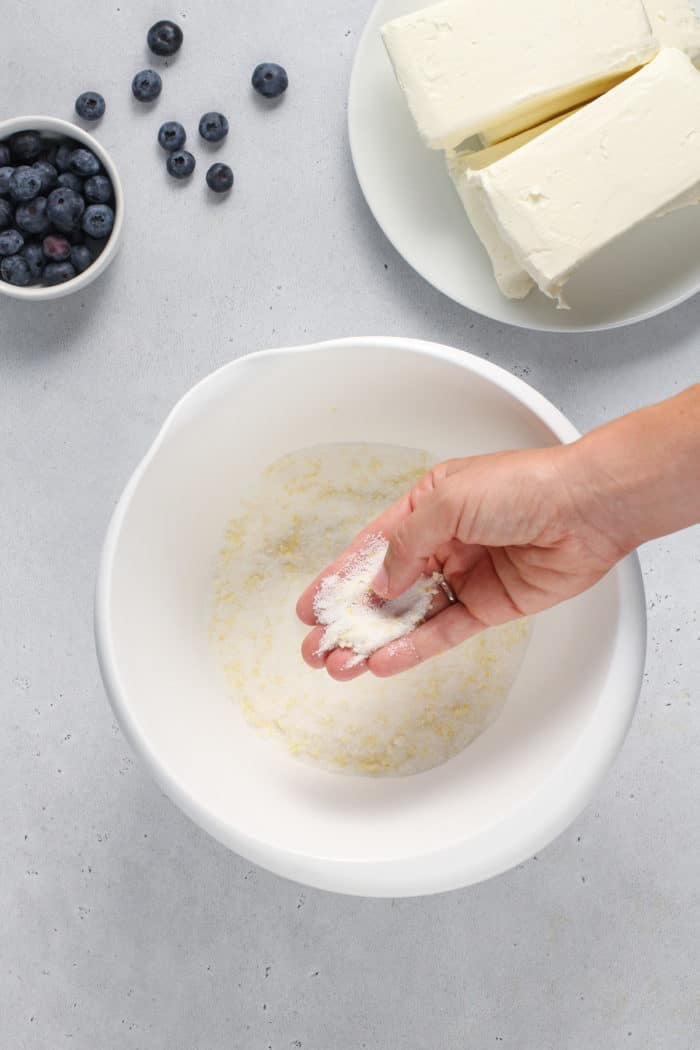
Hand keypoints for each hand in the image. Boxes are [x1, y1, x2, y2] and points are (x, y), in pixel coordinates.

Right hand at [296, 444, 627, 679]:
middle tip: (317, 649)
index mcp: (428, 507)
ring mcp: (465, 577)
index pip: (372, 548)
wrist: (586, 507)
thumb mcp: (448, 500)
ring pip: (409, 618)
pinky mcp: (489, 607)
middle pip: (385, 589)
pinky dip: (413, 649)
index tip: (310, 606)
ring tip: (340, 666)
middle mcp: (443, 543)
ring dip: (375, 642)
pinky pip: (443, 633)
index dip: (339, 579)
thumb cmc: (524, 485)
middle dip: (350, 620)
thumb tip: (381, 584)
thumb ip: (406, 544)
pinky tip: (383, 663)